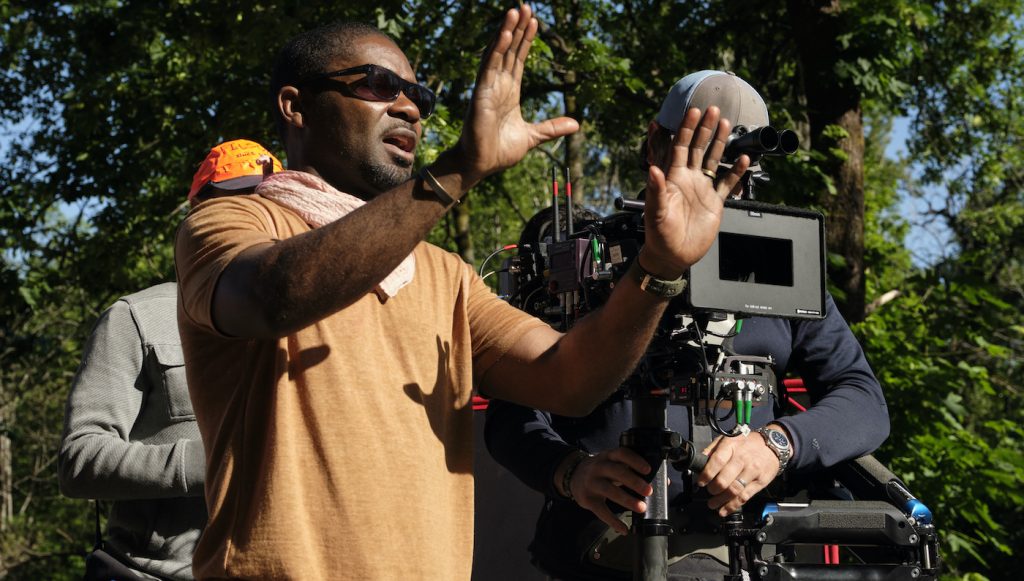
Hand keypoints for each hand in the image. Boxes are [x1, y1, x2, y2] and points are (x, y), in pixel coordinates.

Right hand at [458, 4, 578, 182]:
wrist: (481, 165)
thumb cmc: (499, 151)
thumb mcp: (533, 136)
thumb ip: (552, 128)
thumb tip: (576, 124)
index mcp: (509, 92)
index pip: (519, 59)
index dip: (526, 40)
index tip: (535, 22)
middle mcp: (498, 85)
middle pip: (509, 50)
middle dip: (518, 28)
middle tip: (525, 6)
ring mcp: (488, 87)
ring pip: (498, 53)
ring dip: (507, 31)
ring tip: (515, 11)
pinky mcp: (481, 94)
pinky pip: (489, 67)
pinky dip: (496, 49)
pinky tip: (504, 33)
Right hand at [568, 447, 652, 534]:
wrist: (573, 474)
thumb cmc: (601, 470)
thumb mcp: (613, 463)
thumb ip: (634, 470)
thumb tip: (664, 482)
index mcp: (608, 456)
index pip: (622, 454)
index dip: (635, 460)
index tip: (648, 469)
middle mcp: (599, 467)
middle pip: (617, 472)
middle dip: (634, 481)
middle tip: (649, 491)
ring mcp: (591, 482)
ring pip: (610, 490)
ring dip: (627, 500)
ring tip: (641, 508)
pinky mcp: (587, 498)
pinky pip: (601, 511)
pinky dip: (613, 521)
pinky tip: (624, 528)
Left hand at [640, 106, 749, 277]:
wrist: (673, 256)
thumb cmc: (658, 235)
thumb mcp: (655, 212)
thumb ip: (655, 190)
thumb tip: (653, 170)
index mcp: (672, 178)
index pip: (679, 147)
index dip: (685, 129)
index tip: (693, 112)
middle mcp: (688, 179)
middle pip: (697, 148)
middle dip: (705, 128)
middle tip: (713, 109)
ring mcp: (702, 189)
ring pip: (712, 160)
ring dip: (720, 143)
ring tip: (727, 124)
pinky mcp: (715, 202)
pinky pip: (726, 183)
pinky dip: (735, 172)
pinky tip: (743, 159)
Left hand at [696, 428, 781, 516]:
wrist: (772, 445)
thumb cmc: (747, 443)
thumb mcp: (728, 438)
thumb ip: (713, 449)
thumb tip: (699, 461)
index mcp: (732, 446)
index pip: (717, 461)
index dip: (706, 474)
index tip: (700, 482)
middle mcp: (742, 459)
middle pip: (724, 479)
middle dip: (713, 489)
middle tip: (708, 491)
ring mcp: (752, 471)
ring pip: (734, 490)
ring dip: (720, 500)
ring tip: (712, 504)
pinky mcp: (760, 482)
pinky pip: (744, 497)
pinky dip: (732, 506)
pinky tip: (724, 510)